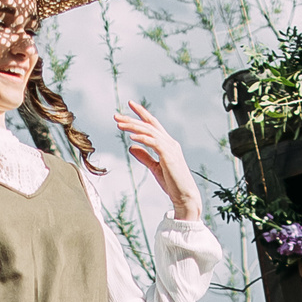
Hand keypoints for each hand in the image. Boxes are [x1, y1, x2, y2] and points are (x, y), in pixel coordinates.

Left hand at [113, 100, 200, 221]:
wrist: (185, 197)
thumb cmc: (172, 184)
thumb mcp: (154, 168)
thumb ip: (144, 156)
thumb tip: (132, 146)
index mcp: (167, 144)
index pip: (153, 124)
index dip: (142, 114)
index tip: (130, 104)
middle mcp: (170, 143)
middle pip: (149, 125)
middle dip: (132, 119)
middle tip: (116, 116)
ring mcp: (170, 148)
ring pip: (150, 132)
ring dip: (134, 127)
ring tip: (119, 125)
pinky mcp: (169, 156)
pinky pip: (154, 143)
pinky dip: (143, 138)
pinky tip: (131, 137)